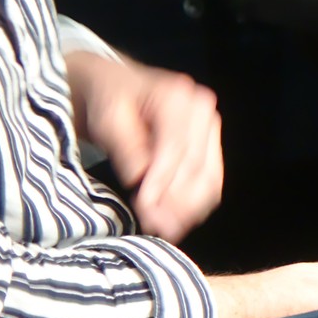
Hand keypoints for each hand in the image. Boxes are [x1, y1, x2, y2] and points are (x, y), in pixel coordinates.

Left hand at [64, 46, 224, 240]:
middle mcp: (202, 110)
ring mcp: (209, 129)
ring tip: (166, 229)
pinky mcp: (209, 146)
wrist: (113, 88)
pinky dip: (195, 205)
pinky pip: (210, 182)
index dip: (162, 182)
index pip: (176, 148)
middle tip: (156, 226)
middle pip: (198, 167)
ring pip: (209, 179)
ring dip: (189, 209)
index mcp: (178, 96)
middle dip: (177, 202)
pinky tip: (176, 220)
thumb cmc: (107, 98)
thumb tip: (141, 181)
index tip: (145, 206)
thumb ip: (127, 149)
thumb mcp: (107, 119)